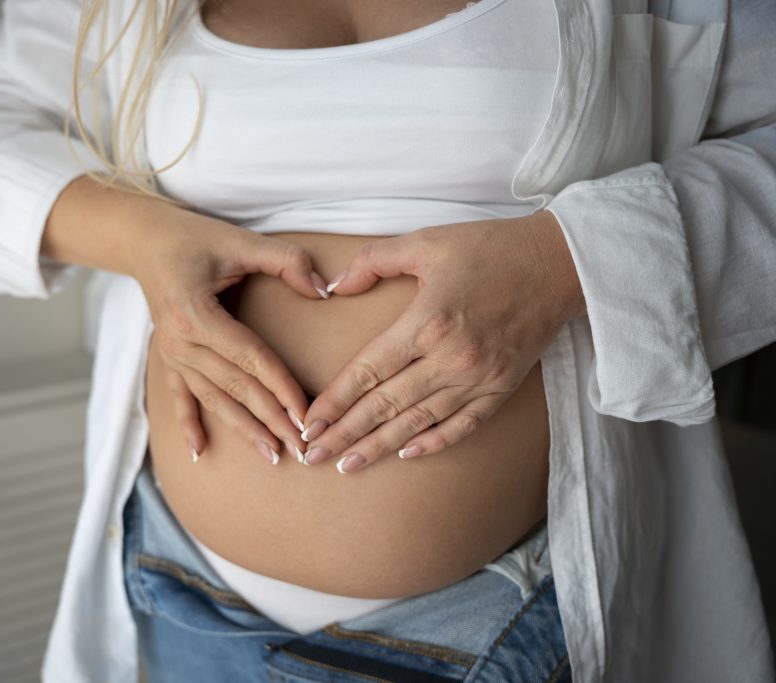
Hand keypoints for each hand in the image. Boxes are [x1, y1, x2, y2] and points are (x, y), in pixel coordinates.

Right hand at [131, 208, 327, 464]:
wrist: (141, 239)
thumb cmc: (192, 236)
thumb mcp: (240, 239)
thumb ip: (286, 260)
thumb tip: (323, 289)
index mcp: (195, 314)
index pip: (250, 357)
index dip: (281, 386)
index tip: (307, 412)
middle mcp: (179, 340)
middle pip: (235, 386)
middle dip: (271, 418)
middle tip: (303, 448)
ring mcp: (170, 353)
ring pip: (213, 398)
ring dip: (243, 429)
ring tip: (273, 454)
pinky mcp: (166, 357)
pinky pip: (178, 397)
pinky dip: (188, 425)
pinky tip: (199, 453)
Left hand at [298, 210, 584, 471]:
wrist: (560, 263)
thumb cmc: (490, 247)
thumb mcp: (425, 241)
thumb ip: (374, 261)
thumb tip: (334, 286)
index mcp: (427, 322)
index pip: (368, 372)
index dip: (335, 401)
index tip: (309, 423)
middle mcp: (450, 358)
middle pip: (385, 406)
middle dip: (345, 434)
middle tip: (312, 456)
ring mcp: (478, 378)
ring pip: (418, 422)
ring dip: (379, 447)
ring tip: (347, 466)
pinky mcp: (501, 387)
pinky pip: (462, 424)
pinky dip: (434, 442)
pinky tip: (407, 454)